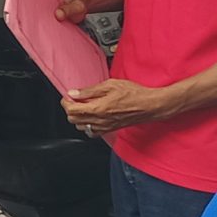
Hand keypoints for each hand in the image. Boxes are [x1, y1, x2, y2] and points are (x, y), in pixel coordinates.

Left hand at [59, 78, 178, 137]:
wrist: (149, 105)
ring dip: (78, 117)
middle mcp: (100, 121)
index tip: (68, 96)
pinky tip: (92, 115)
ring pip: (81, 127)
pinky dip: (87, 125)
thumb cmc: (134, 94)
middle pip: (73, 120)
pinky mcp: (110, 130)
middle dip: (70, 109)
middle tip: (75, 100)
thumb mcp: (110, 85)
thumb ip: (89, 91)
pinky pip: (92, 132)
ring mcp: (104, 127)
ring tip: (84, 106)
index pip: (71, 110)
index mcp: (98, 109)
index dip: (66, 102)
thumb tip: (74, 93)